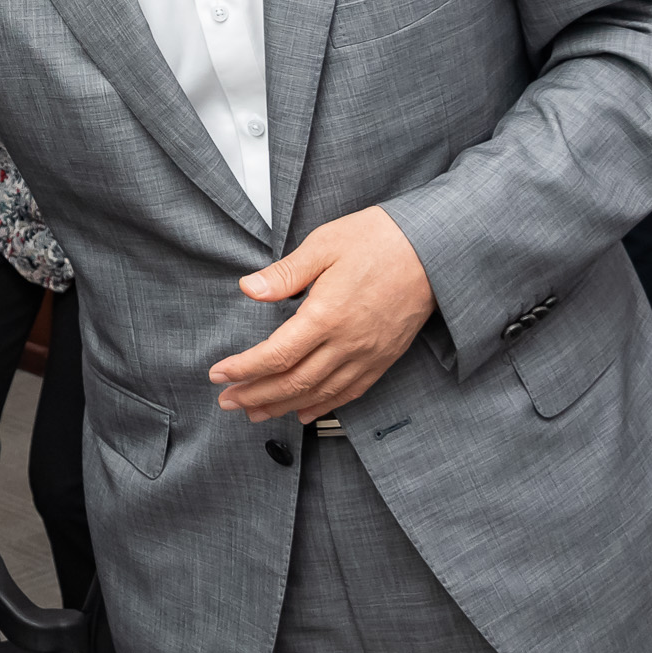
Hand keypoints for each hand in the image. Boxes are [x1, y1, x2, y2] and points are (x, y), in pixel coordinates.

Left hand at [211, 208, 435, 423]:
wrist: (432, 250)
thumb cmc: (378, 240)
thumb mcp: (324, 245)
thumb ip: (285, 274)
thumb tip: (249, 289)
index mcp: (326, 315)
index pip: (276, 355)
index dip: (244, 369)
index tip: (219, 373)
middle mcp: (347, 343)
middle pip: (293, 383)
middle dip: (255, 396)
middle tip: (228, 401)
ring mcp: (368, 355)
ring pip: (319, 394)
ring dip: (282, 407)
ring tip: (255, 412)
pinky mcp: (384, 358)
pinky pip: (350, 393)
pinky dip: (323, 406)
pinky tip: (304, 412)